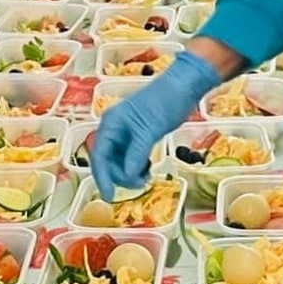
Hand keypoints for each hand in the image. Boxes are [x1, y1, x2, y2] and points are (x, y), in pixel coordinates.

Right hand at [92, 51, 219, 198]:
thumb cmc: (165, 102)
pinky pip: (130, 158)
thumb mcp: (150, 128)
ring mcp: (125, 134)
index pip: (99, 154)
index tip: (109, 196)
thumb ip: (137, 153)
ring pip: (118, 162)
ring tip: (146, 177)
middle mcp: (114, 129)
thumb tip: (128, 176)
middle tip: (139, 184)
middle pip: (107, 161)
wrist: (183, 88)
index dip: (102, 176)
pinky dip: (136, 168)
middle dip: (120, 176)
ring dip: (129, 174)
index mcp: (112, 123)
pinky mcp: (137, 137)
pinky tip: (147, 170)